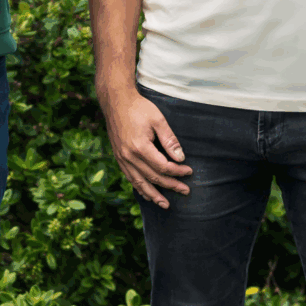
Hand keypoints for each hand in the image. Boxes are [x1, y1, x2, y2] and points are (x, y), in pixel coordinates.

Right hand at [100, 90, 191, 208]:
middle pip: (153, 177)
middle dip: (171, 185)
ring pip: (139, 182)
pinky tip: (146, 193)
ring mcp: (121, 157)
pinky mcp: (118, 156)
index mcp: (140, 147)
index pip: (163, 167)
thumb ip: (169, 140)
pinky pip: (129, 177)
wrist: (115, 100)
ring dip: (153, 195)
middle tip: (185, 191)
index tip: (189, 171)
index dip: (178, 172)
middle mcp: (129, 156)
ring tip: (165, 205)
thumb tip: (180, 158)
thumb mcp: (158, 119)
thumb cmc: (138, 107)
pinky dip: (139, 187)